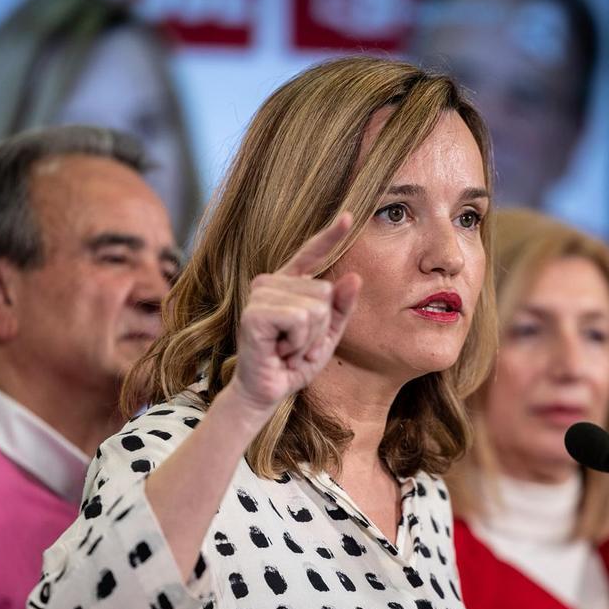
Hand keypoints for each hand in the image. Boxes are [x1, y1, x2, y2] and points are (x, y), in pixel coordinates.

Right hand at [231, 213, 361, 414]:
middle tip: (297, 344)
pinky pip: (300, 319)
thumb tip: (353, 277)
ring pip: (316, 307)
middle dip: (321, 328)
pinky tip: (281, 351)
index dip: (330, 235)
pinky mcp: (255, 313)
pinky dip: (298, 342)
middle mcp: (271, 282)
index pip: (311, 253)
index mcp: (288, 284)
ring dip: (309, 338)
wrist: (266, 392)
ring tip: (288, 349)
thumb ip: (341, 308)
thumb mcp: (327, 336)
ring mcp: (260, 295)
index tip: (348, 216)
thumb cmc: (293, 363)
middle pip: (325, 291)